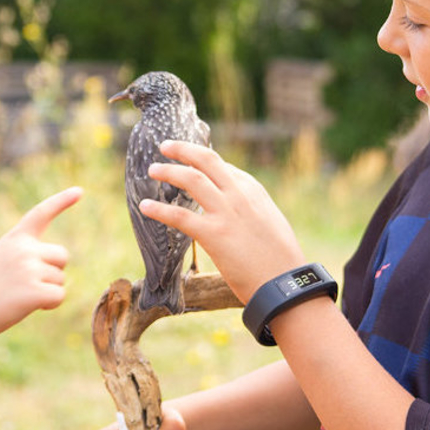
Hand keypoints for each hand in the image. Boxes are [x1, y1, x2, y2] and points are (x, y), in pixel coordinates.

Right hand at [0, 187, 82, 337]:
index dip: (61, 201)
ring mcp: (29, 270)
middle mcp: (24, 249)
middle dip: (52, 270)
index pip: (41, 213)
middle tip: (26, 283)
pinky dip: (49, 304)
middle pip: (62, 256)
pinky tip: (28, 306)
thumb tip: (58, 264)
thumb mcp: (0, 260)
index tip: (79, 191)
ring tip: (19, 295)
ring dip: (46, 290)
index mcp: (14, 238)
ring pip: (60, 279)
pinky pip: (59, 296)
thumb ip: (25, 254)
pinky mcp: (36, 292)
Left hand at [140, 141, 304, 302]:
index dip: (201, 161)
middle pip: (206, 159)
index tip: (189, 162)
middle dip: (183, 149)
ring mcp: (225, 212)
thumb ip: (251, 210)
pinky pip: (179, 216)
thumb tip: (237, 209)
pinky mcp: (213, 234)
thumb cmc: (280, 259)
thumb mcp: (271, 222)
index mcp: (253, 190)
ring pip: (190, 179)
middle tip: (165, 146)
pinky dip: (159, 209)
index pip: (223, 166)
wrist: (284, 282)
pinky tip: (145, 206)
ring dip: (168, 171)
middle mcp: (239, 194)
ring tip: (152, 170)